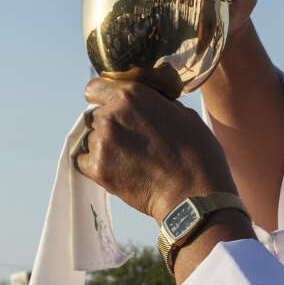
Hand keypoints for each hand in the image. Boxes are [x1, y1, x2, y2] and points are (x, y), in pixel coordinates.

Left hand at [76, 78, 236, 221]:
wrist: (195, 196)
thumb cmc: (199, 156)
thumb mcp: (186, 116)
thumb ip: (158, 104)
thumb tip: (149, 103)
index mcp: (132, 95)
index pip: (96, 88)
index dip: (105, 98)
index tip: (115, 108)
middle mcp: (111, 115)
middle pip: (96, 115)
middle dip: (111, 125)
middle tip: (134, 141)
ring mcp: (102, 142)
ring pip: (92, 139)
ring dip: (107, 146)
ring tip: (132, 160)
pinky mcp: (97, 168)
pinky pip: (85, 161)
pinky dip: (98, 165)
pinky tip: (120, 170)